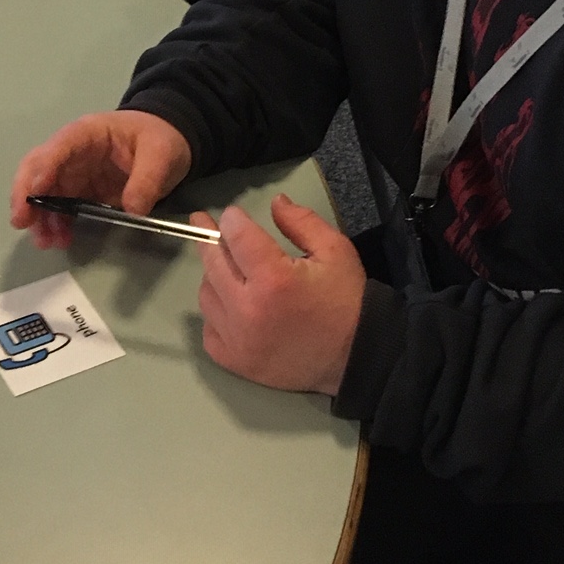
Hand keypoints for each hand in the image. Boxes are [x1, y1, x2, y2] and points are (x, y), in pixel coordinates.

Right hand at [9, 110, 191, 248]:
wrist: (168, 140)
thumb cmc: (160, 137)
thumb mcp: (161, 153)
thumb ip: (147, 179)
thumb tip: (132, 209)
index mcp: (88, 133)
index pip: (58, 147)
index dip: (42, 169)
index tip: (33, 194)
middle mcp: (72, 151)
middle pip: (37, 167)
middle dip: (25, 194)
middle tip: (22, 222)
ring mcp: (74, 172)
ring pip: (43, 191)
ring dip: (39, 216)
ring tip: (46, 241)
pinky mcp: (81, 191)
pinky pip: (60, 207)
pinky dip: (55, 223)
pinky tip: (60, 239)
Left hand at [194, 196, 363, 395]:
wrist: (357, 357)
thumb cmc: (347, 302)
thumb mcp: (335, 251)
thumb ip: (302, 222)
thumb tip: (274, 202)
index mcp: (274, 279)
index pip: (236, 236)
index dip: (232, 219)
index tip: (233, 215)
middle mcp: (248, 309)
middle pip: (213, 262)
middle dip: (212, 240)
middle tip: (208, 226)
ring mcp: (238, 339)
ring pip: (206, 294)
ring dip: (214, 277)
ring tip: (231, 270)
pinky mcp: (235, 362)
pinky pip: (209, 330)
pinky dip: (216, 314)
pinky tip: (230, 305)